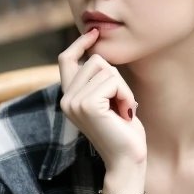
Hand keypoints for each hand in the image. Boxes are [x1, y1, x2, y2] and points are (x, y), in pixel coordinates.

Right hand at [58, 29, 146, 169]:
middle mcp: (66, 98)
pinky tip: (125, 114)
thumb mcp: (108, 101)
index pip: (66, 60)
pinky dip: (126, 95)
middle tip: (121, 104)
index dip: (80, 43)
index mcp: (69, 97)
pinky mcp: (87, 105)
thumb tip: (98, 54)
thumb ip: (99, 82)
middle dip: (116, 78)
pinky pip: (113, 81)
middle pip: (95, 60)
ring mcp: (74, 102)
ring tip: (122, 110)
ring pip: (106, 68)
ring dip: (123, 88)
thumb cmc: (123, 132)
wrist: (127, 160)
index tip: (94, 33)